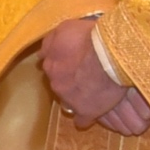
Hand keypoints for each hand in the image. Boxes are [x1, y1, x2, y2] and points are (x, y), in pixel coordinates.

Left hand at [43, 14, 149, 134]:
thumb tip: (41, 53)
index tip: (71, 63)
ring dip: (77, 97)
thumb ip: (51, 41)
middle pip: (60, 83)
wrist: (109, 55)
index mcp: (51, 63)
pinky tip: (90, 116)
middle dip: (68, 80)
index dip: (62, 64)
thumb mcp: (65, 29)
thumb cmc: (89, 37)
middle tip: (83, 75)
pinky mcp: (86, 111)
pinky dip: (85, 118)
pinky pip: (82, 120)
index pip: (51, 66)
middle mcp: (56, 82)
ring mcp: (70, 99)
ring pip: (69, 100)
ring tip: (91, 93)